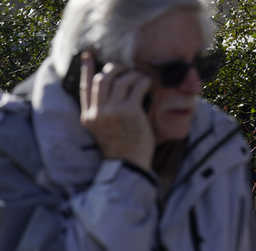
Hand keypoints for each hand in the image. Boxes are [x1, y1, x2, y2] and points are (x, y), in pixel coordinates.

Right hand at [79, 51, 154, 171]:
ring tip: (140, 77)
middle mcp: (97, 112)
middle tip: (126, 69)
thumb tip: (115, 91)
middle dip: (114, 69)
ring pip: (119, 80)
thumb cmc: (123, 150)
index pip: (84, 87)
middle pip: (102, 79)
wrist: (130, 167)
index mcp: (88, 117)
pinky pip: (136, 86)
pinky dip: (143, 81)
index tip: (87, 55)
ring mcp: (112, 111)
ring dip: (131, 75)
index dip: (86, 69)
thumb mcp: (105, 132)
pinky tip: (148, 83)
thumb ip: (105, 113)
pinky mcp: (129, 111)